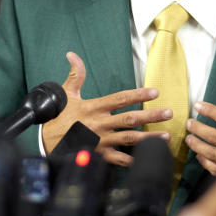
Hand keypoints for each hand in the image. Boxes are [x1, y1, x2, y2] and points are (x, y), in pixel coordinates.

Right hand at [41, 51, 172, 165]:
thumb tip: (72, 55)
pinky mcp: (100, 155)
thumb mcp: (66, 94)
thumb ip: (75, 75)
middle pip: (130, 119)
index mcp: (94, 107)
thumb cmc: (59, 117)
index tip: (154, 91)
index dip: (138, 94)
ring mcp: (101, 140)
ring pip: (129, 139)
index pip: (120, 98)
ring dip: (149, 138)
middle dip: (151, 116)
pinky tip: (149, 158)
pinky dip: (134, 160)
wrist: (46, 142)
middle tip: (168, 113)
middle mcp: (100, 124)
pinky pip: (120, 159)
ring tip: (166, 136)